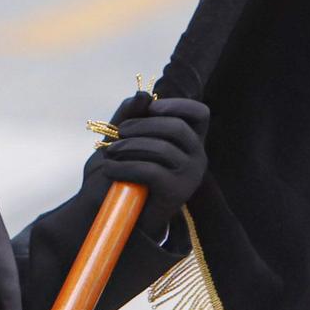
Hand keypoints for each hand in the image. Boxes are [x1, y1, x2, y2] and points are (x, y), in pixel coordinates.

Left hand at [84, 92, 210, 232]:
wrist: (117, 215)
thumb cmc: (121, 172)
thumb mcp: (122, 138)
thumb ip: (131, 115)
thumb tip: (143, 94)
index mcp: (189, 141)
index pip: (200, 113)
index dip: (177, 105)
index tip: (150, 108)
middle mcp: (197, 157)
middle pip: (176, 127)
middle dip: (141, 126)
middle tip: (117, 134)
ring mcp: (190, 176)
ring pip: (162, 148)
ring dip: (128, 147)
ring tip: (108, 154)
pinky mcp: (176, 192)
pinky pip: (151, 170)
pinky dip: (124, 166)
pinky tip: (109, 169)